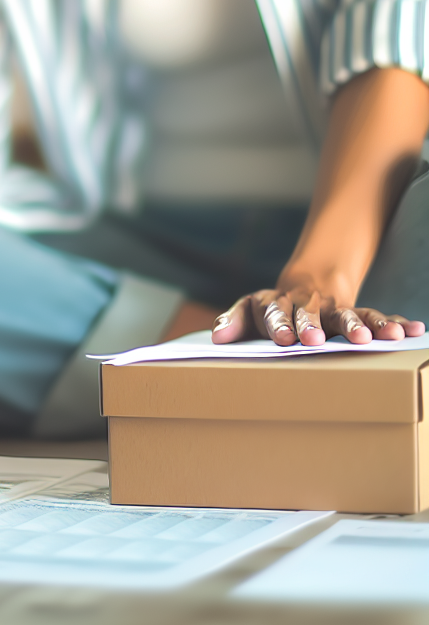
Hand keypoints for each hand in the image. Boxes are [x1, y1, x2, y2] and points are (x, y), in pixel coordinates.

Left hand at [211, 286, 424, 345]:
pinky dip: (394, 322)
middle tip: (318, 340)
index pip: (275, 312)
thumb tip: (215, 336)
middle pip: (310, 313)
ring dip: (360, 325)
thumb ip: (233, 322)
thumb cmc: (274, 308)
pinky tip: (412, 330)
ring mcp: (334, 308)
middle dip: (314, 326)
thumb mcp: (251, 311)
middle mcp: (307, 305)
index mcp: (277, 304)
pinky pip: (378, 316)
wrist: (308, 285)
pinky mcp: (357, 313)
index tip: (283, 340)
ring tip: (374, 338)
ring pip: (348, 314)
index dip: (279, 325)